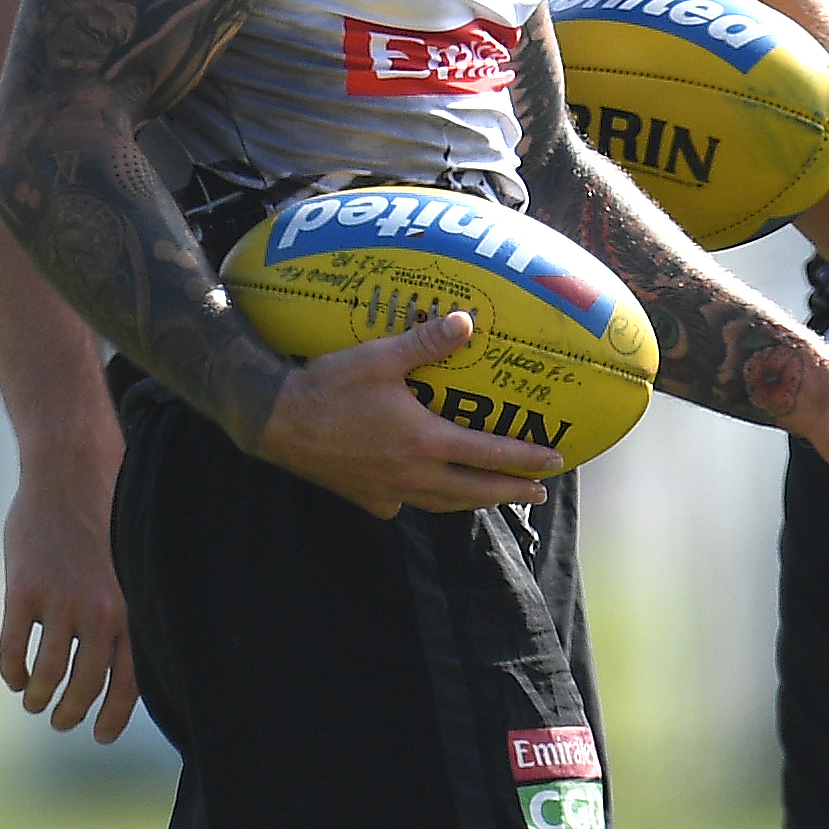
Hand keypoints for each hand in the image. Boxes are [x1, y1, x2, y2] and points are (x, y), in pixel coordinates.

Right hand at [0, 449, 139, 741]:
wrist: (71, 468)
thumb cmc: (105, 513)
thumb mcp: (129, 565)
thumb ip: (126, 609)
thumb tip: (123, 657)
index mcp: (133, 607)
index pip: (129, 681)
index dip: (113, 715)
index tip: (100, 734)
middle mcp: (101, 611)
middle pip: (86, 685)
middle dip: (73, 712)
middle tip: (62, 721)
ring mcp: (60, 602)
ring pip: (48, 674)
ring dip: (39, 697)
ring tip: (34, 702)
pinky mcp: (23, 593)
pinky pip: (14, 649)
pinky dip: (12, 671)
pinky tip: (13, 676)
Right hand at [253, 311, 567, 517]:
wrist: (274, 421)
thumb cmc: (329, 387)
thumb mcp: (380, 357)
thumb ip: (426, 342)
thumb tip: (468, 323)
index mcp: (425, 441)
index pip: (488, 456)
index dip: (524, 460)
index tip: (553, 463)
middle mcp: (412, 474)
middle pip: (473, 491)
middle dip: (509, 492)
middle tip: (538, 494)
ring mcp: (387, 489)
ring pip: (442, 504)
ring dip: (472, 502)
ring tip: (492, 501)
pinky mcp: (363, 497)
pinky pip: (400, 505)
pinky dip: (419, 502)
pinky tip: (419, 496)